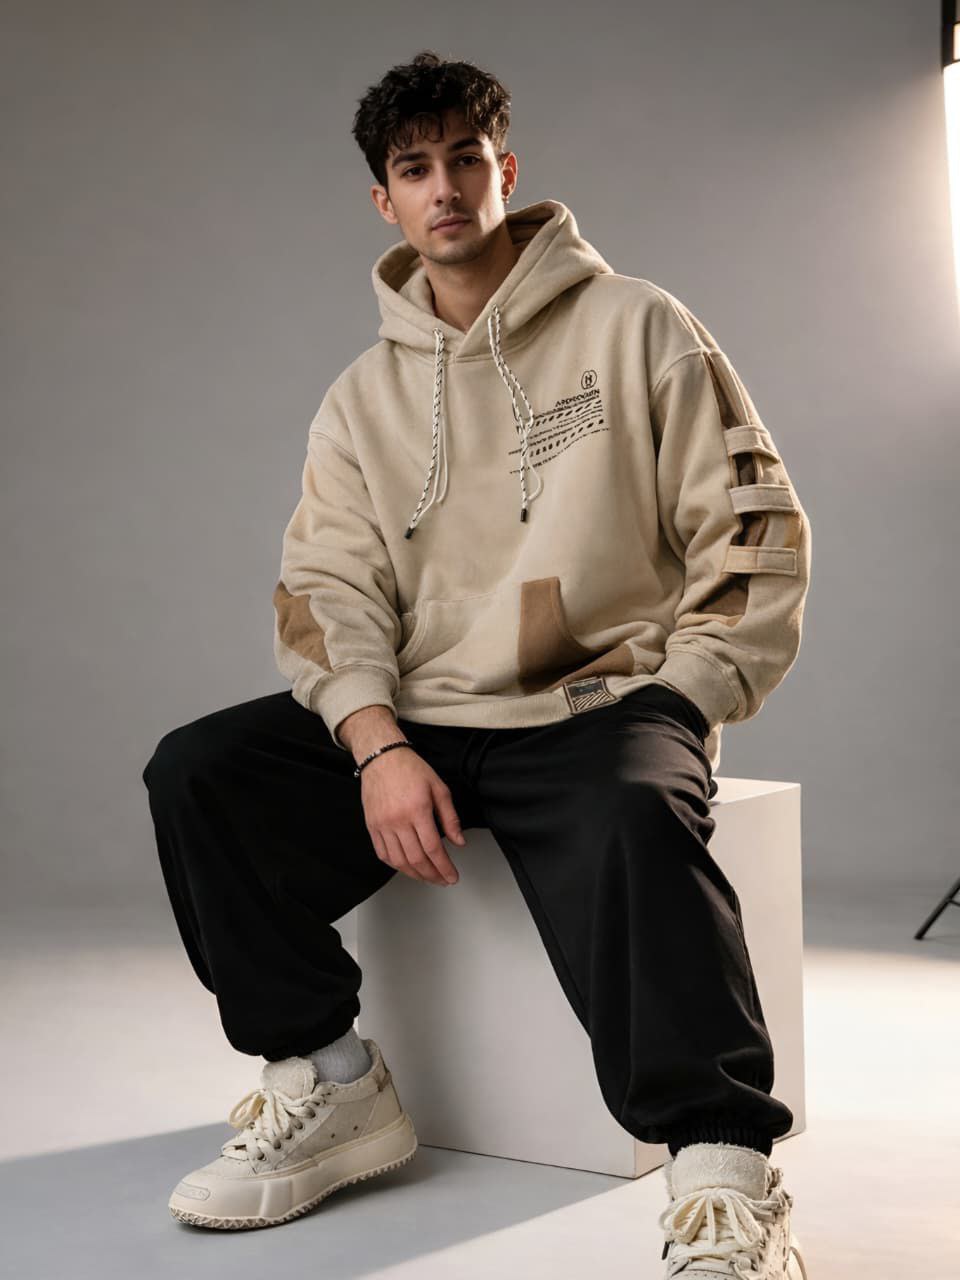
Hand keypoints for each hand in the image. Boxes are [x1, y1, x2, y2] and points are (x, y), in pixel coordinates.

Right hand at [360, 747, 465, 885]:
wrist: (382, 758)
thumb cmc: (411, 769)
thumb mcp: (439, 788)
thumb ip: (450, 818)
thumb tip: (459, 842)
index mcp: (418, 810)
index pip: (433, 848)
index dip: (444, 867)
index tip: (452, 876)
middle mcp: (398, 820)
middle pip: (416, 859)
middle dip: (432, 875)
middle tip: (443, 880)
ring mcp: (382, 825)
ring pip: (399, 861)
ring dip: (415, 874)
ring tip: (428, 877)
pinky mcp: (372, 826)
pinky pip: (383, 854)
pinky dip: (396, 865)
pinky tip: (407, 867)